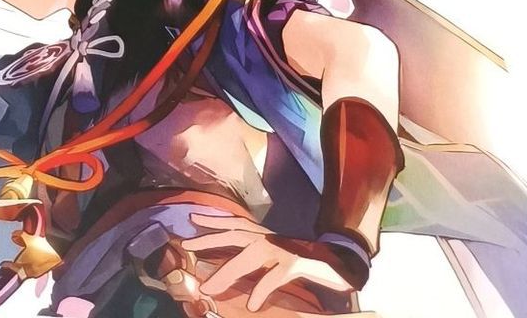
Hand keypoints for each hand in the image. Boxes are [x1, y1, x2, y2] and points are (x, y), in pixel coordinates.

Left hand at [182, 215, 354, 310]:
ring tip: (209, 288)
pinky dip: (262, 290)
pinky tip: (252, 304)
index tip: (190, 222)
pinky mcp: (296, 264)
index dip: (211, 221)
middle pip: (233, 235)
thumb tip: (233, 262)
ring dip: (227, 273)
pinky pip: (274, 278)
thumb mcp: (276, 253)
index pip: (232, 223)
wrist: (339, 261)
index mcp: (262, 233)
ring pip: (249, 258)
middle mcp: (268, 237)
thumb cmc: (304, 258)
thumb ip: (256, 254)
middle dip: (209, 241)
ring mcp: (281, 249)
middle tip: (186, 247)